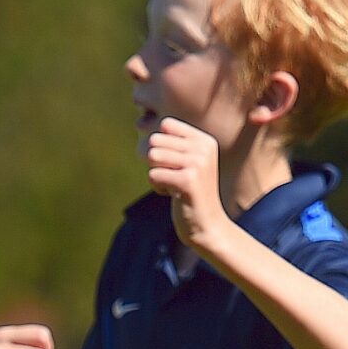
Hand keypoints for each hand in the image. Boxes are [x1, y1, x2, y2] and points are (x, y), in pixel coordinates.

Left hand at [145, 116, 231, 250]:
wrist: (207, 225)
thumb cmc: (190, 192)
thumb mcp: (186, 162)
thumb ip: (169, 143)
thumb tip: (140, 123)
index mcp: (205, 140)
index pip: (166, 125)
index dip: (160, 145)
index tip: (175, 164)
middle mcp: (203, 148)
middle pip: (155, 140)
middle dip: (156, 161)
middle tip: (173, 177)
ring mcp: (197, 164)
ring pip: (152, 156)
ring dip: (157, 174)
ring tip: (174, 185)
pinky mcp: (188, 181)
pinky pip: (153, 175)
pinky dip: (158, 188)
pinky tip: (175, 196)